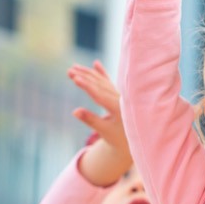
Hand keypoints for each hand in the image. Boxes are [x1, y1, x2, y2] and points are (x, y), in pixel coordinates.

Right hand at [69, 61, 132, 175]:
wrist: (135, 139)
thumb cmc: (119, 138)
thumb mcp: (104, 131)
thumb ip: (91, 120)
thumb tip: (74, 111)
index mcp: (119, 108)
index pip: (100, 95)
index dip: (87, 86)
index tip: (75, 78)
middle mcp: (121, 98)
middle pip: (100, 85)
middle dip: (84, 77)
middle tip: (69, 71)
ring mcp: (121, 95)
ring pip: (103, 81)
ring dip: (89, 74)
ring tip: (74, 67)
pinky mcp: (119, 95)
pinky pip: (109, 82)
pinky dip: (103, 73)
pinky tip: (96, 64)